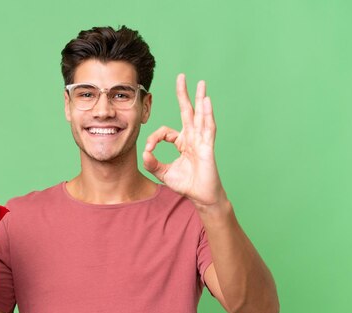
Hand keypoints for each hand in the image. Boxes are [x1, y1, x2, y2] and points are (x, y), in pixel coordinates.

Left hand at [143, 75, 225, 207]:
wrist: (201, 197)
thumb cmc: (186, 185)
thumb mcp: (163, 173)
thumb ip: (152, 163)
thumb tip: (144, 153)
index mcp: (182, 143)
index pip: (166, 132)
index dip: (155, 137)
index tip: (149, 149)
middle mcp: (192, 138)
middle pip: (187, 111)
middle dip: (184, 94)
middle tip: (181, 76)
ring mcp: (201, 141)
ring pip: (200, 116)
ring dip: (200, 99)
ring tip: (201, 83)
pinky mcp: (208, 147)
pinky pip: (208, 128)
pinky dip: (207, 114)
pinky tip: (206, 101)